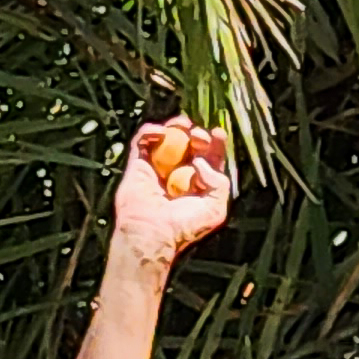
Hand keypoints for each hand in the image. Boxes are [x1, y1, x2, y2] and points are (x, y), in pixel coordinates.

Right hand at [113, 116, 232, 271]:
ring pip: (167, 136)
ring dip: (176, 125)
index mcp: (198, 184)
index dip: (215, 142)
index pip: (209, 156)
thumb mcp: (216, 208)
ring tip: (182, 125)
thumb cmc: (184, 226)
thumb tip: (200, 161)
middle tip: (199, 137)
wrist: (151, 233)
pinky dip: (150, 130)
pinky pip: (142, 139)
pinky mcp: (138, 164)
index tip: (218, 133)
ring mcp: (157, 168)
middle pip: (190, 143)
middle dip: (198, 134)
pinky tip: (160, 133)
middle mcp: (178, 173)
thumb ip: (220, 182)